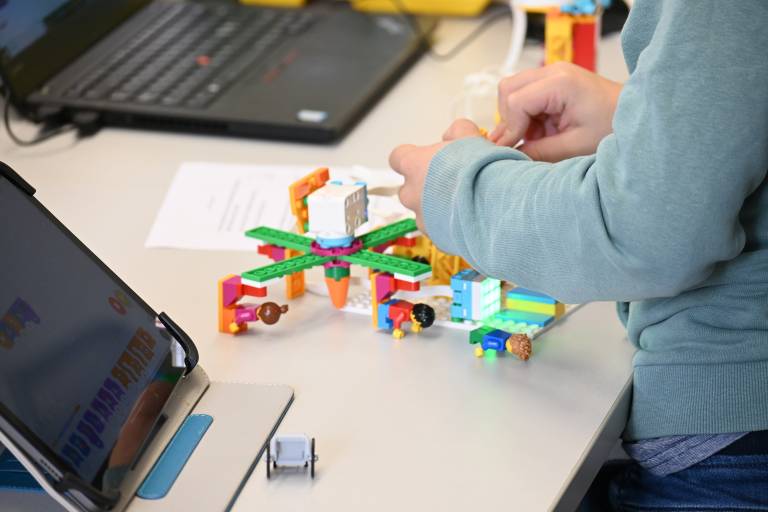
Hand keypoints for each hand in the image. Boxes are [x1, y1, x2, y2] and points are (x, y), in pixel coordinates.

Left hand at [390, 119, 482, 230]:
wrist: (493, 206)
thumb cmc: (478, 170)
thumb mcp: (469, 137)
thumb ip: (457, 131)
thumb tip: (453, 134)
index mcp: (414, 165)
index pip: (398, 157)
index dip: (412, 157)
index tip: (426, 158)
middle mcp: (411, 193)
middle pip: (409, 188)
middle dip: (425, 186)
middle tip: (450, 182)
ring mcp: (421, 218)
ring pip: (423, 211)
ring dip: (437, 208)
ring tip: (463, 203)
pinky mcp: (436, 238)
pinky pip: (438, 230)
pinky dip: (449, 226)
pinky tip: (469, 219)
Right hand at [490, 62, 622, 161]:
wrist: (636, 115)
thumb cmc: (613, 128)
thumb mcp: (574, 146)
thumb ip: (539, 151)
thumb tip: (510, 156)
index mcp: (561, 82)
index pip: (516, 101)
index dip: (509, 128)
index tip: (511, 150)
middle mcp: (554, 71)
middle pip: (508, 89)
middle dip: (508, 119)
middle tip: (519, 143)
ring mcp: (553, 73)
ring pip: (512, 91)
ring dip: (515, 117)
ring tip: (534, 138)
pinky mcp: (553, 82)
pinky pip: (524, 95)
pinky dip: (524, 116)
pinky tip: (540, 132)